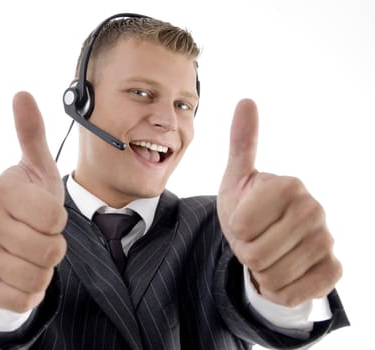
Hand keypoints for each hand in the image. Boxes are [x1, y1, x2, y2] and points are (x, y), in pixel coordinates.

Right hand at [0, 92, 67, 312]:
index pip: (54, 217)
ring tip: (30, 253)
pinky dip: (32, 291)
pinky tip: (19, 274)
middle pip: (51, 250)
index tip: (44, 213)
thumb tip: (22, 94)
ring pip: (40, 278)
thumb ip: (31, 134)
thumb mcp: (35, 169)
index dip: (58, 219)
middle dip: (54, 246)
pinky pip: (25, 300)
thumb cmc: (27, 203)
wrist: (1, 242)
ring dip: (44, 269)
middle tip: (39, 235)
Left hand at [217, 99, 341, 306]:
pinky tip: (283, 270)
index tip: (243, 220)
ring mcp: (327, 240)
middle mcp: (314, 209)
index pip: (242, 224)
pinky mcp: (333, 269)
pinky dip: (279, 288)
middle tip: (253, 240)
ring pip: (273, 275)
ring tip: (267, 254)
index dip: (234, 228)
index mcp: (289, 184)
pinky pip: (295, 291)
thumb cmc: (247, 208)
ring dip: (260, 271)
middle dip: (245, 252)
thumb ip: (242, 142)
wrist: (269, 242)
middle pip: (256, 253)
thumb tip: (246, 100)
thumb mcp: (237, 178)